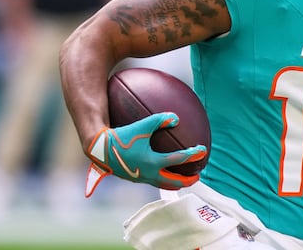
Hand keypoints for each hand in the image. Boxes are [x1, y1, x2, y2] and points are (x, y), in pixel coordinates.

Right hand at [84, 112, 207, 196]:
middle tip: (198, 176)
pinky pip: (154, 181)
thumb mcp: (141, 126)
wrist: (99, 149)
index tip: (203, 151)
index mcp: (151, 162)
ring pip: (163, 185)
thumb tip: (176, 118)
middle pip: (173, 182)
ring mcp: (141, 178)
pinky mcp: (135, 178)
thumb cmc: (121, 137)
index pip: (178, 159)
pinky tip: (164, 172)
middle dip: (187, 181)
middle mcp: (148, 174)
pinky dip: (163, 180)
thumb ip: (159, 120)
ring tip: (185, 179)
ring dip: (176, 183)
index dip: (192, 155)